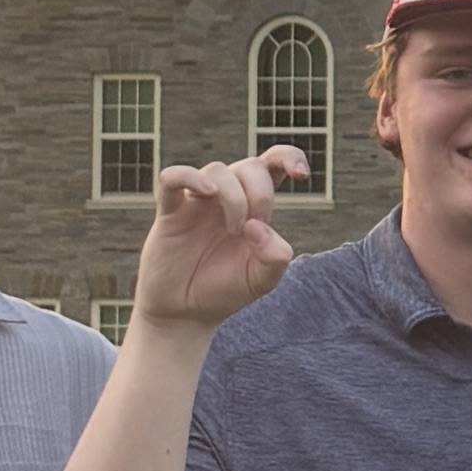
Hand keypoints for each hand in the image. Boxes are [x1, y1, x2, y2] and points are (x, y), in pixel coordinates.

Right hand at [137, 148, 307, 326]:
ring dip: (233, 196)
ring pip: (217, 169)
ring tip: (234, 230)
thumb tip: (258, 227)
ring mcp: (198, 201)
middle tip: (252, 228)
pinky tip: (205, 192)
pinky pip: (172, 178)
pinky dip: (188, 176)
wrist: (185, 312)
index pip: (274, 165)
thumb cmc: (224, 290)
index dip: (289, 157)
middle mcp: (227, 197)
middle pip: (250, 166)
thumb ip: (275, 257)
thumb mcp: (261, 281)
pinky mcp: (170, 211)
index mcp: (255, 208)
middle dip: (259, 193)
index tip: (301, 175)